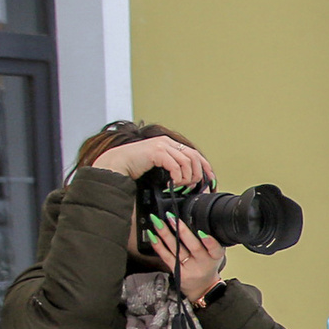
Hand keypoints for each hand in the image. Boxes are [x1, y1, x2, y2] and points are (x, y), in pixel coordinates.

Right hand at [94, 137, 211, 186]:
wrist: (117, 164)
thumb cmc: (135, 167)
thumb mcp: (158, 167)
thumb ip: (172, 169)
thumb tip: (187, 181)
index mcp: (169, 144)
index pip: (195, 154)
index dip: (205, 167)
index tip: (210, 179)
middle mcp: (167, 142)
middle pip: (194, 157)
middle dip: (197, 174)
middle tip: (192, 186)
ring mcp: (161, 145)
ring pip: (186, 162)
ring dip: (187, 177)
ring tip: (180, 186)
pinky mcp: (156, 152)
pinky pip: (175, 165)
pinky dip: (177, 177)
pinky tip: (172, 184)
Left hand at [145, 217, 225, 300]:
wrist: (202, 287)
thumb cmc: (207, 266)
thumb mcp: (215, 254)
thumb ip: (209, 241)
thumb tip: (193, 219)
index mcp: (215, 257)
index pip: (215, 249)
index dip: (209, 241)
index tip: (202, 232)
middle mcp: (202, 263)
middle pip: (193, 247)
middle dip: (182, 231)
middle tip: (172, 217)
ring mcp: (189, 268)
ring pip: (177, 250)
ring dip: (166, 234)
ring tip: (158, 222)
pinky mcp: (177, 272)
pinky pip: (167, 258)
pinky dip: (159, 246)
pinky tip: (153, 236)